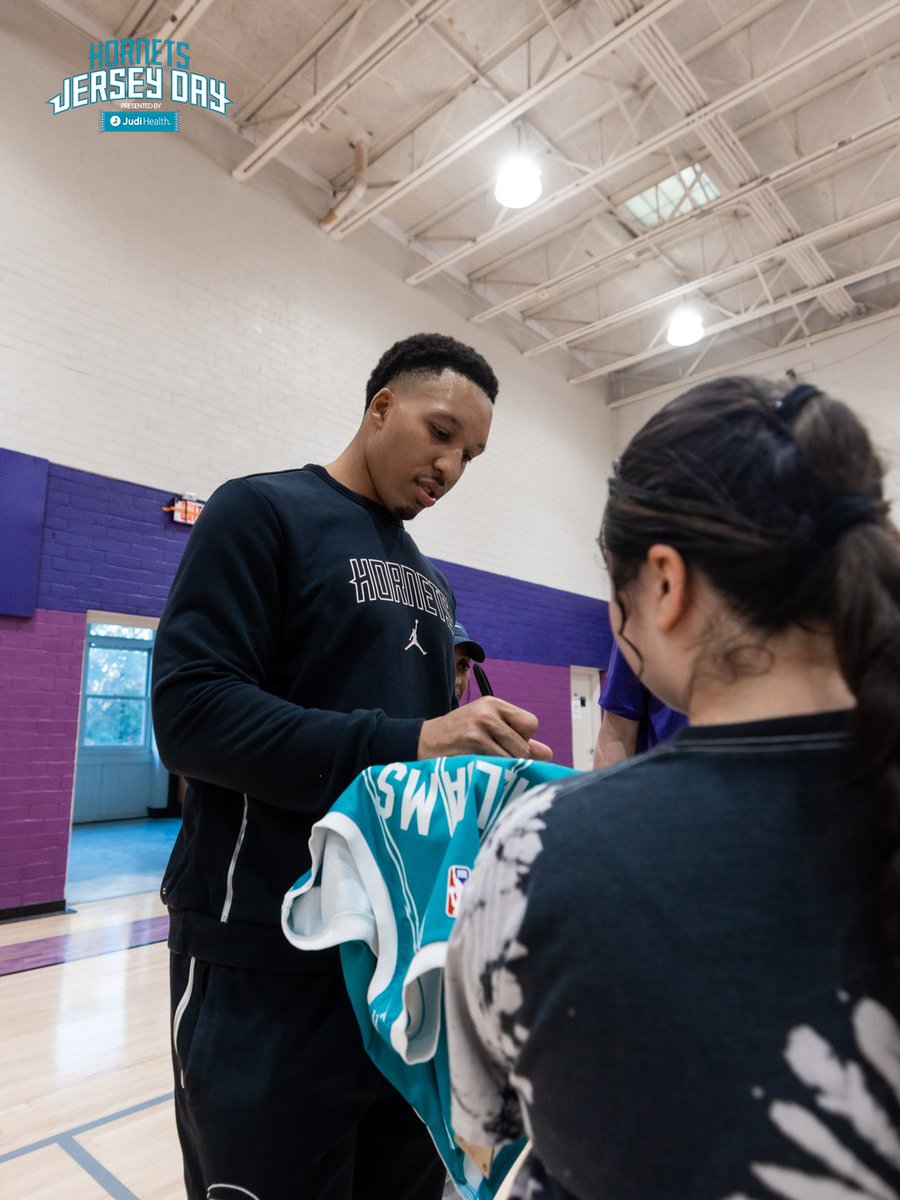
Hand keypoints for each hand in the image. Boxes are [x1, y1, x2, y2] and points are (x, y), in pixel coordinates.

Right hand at [417, 697, 552, 760]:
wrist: (421, 742)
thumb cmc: (458, 736)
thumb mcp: (486, 727)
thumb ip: (517, 738)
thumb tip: (549, 754)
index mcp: (494, 703)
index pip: (531, 723)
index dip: (523, 737)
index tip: (506, 742)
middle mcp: (488, 712)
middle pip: (524, 744)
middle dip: (513, 755)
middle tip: (491, 754)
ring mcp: (480, 728)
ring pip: (514, 758)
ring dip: (503, 766)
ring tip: (483, 760)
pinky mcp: (472, 745)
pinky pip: (499, 766)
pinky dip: (493, 772)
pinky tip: (477, 766)